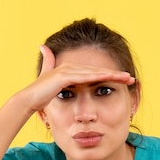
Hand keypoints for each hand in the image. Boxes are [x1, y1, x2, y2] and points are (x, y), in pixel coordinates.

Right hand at [18, 45, 135, 111]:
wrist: (28, 100)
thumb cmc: (40, 97)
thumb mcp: (53, 90)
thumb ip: (55, 78)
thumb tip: (49, 59)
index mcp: (70, 71)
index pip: (94, 73)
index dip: (109, 76)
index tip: (123, 81)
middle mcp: (70, 67)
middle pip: (98, 71)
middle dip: (115, 74)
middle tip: (131, 78)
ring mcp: (68, 70)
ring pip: (95, 72)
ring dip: (112, 75)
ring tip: (127, 78)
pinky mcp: (65, 76)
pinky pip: (86, 77)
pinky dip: (99, 77)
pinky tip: (111, 78)